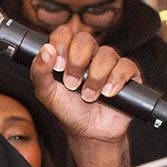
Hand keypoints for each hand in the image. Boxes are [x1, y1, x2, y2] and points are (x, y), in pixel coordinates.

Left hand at [29, 21, 141, 148]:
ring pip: (107, 53)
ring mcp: (109, 63)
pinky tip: (108, 93)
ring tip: (89, 96)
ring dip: (95, 78)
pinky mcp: (127, 74)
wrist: (89, 133)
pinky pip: (126, 66)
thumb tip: (45, 50)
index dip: (61, 44)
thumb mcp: (47, 93)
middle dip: (77, 63)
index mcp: (68, 54)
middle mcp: (89, 54)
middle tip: (72, 84)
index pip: (64, 33)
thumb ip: (39, 72)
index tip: (58, 66)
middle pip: (85, 39)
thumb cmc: (68, 110)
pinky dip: (116, 80)